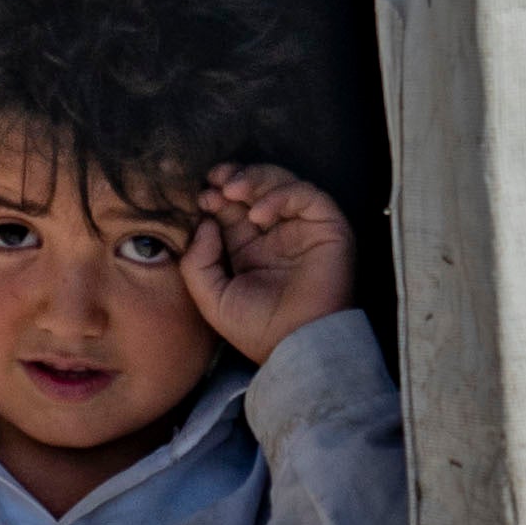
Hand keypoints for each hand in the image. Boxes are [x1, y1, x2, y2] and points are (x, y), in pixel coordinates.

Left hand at [184, 167, 354, 363]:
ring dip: (255, 178)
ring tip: (231, 189)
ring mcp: (303, 229)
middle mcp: (277, 235)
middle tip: (215, 180)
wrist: (296, 346)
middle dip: (234, 178)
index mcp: (250, 249)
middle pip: (256, 189)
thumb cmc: (257, 329)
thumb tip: (205, 222)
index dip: (217, 196)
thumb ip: (197, 261)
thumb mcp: (211, 297)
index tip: (202, 197)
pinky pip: (307, 195)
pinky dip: (281, 195)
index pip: (233, 208)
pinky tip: (257, 214)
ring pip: (282, 183)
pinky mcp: (328, 227)